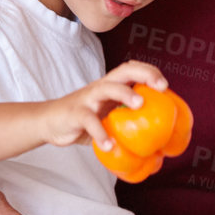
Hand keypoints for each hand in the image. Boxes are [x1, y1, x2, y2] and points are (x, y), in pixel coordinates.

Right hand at [44, 61, 167, 151]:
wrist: (49, 122)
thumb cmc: (84, 119)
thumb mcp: (107, 116)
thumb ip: (127, 121)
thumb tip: (158, 145)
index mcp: (111, 86)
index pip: (132, 69)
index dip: (150, 71)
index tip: (165, 85)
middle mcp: (101, 87)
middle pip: (124, 71)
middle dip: (145, 74)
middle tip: (161, 87)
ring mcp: (88, 99)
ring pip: (107, 88)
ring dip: (125, 94)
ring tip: (140, 105)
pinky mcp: (75, 113)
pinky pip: (89, 121)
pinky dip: (100, 133)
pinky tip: (109, 146)